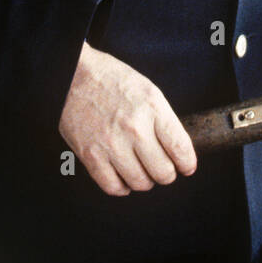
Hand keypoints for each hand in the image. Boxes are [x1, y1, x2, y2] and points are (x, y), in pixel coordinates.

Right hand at [58, 43, 196, 194]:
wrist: (74, 75)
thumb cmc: (112, 80)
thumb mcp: (148, 90)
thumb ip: (163, 119)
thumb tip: (176, 149)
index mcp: (152, 107)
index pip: (180, 148)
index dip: (187, 163)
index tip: (187, 167)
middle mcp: (134, 128)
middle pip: (163, 171)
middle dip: (167, 173)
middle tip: (163, 168)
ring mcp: (111, 143)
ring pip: (140, 183)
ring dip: (145, 181)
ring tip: (142, 171)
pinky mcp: (90, 155)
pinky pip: (113, 186)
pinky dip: (122, 187)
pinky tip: (123, 178)